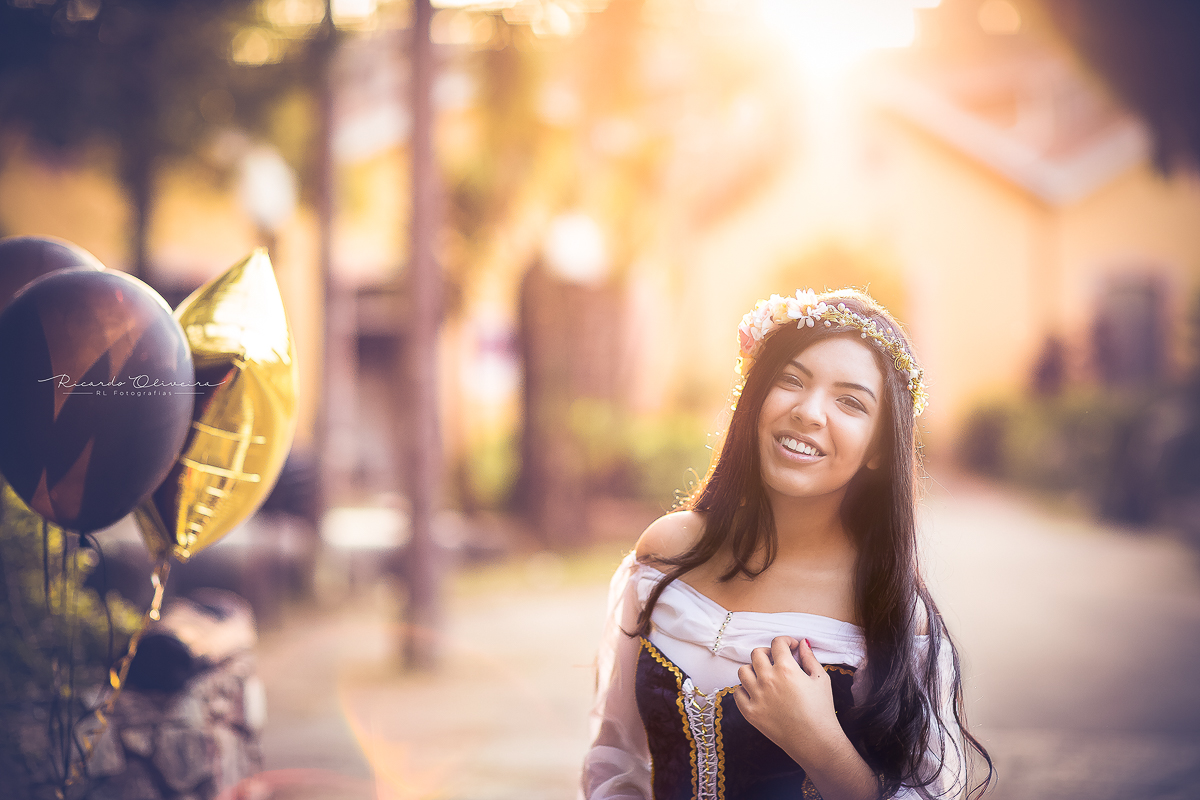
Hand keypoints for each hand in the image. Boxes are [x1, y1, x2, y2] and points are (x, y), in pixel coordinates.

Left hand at [734, 636, 841, 766]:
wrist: (816, 742)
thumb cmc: (822, 711)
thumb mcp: (821, 679)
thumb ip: (810, 658)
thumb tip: (802, 643)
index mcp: (786, 669)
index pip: (777, 643)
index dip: (785, 641)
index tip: (790, 647)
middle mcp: (767, 679)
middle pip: (757, 653)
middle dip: (768, 653)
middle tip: (776, 660)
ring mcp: (756, 696)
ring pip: (743, 671)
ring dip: (753, 669)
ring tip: (764, 676)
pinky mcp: (750, 712)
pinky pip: (737, 693)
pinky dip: (744, 689)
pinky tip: (756, 692)